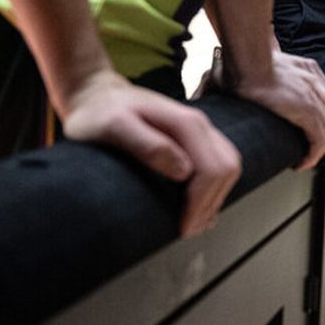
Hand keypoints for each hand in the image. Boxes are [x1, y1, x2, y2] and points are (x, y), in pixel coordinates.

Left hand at [61, 70, 241, 236]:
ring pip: (228, 167)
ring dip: (215, 198)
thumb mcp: (113, 126)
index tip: (182, 227)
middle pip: (227, 170)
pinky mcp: (195, 138)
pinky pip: (219, 163)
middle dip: (210, 204)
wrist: (96, 95)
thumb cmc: (98, 113)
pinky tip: (199, 206)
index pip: (213, 169)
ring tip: (194, 223)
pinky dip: (214, 188)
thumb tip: (183, 171)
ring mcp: (200, 130)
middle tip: (187, 230)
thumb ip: (147, 145)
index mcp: (186, 124)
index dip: (201, 203)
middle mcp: (200, 125)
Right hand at [230, 51, 324, 169]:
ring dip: (321, 147)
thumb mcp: (264, 63)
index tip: (324, 126)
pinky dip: (314, 154)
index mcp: (307, 68)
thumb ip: (264, 72)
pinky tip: (304, 163)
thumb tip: (234, 85)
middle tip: (320, 147)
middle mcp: (314, 82)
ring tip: (309, 159)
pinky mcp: (307, 112)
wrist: (247, 63)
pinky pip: (318, 140)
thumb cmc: (245, 62)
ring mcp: (313, 97)